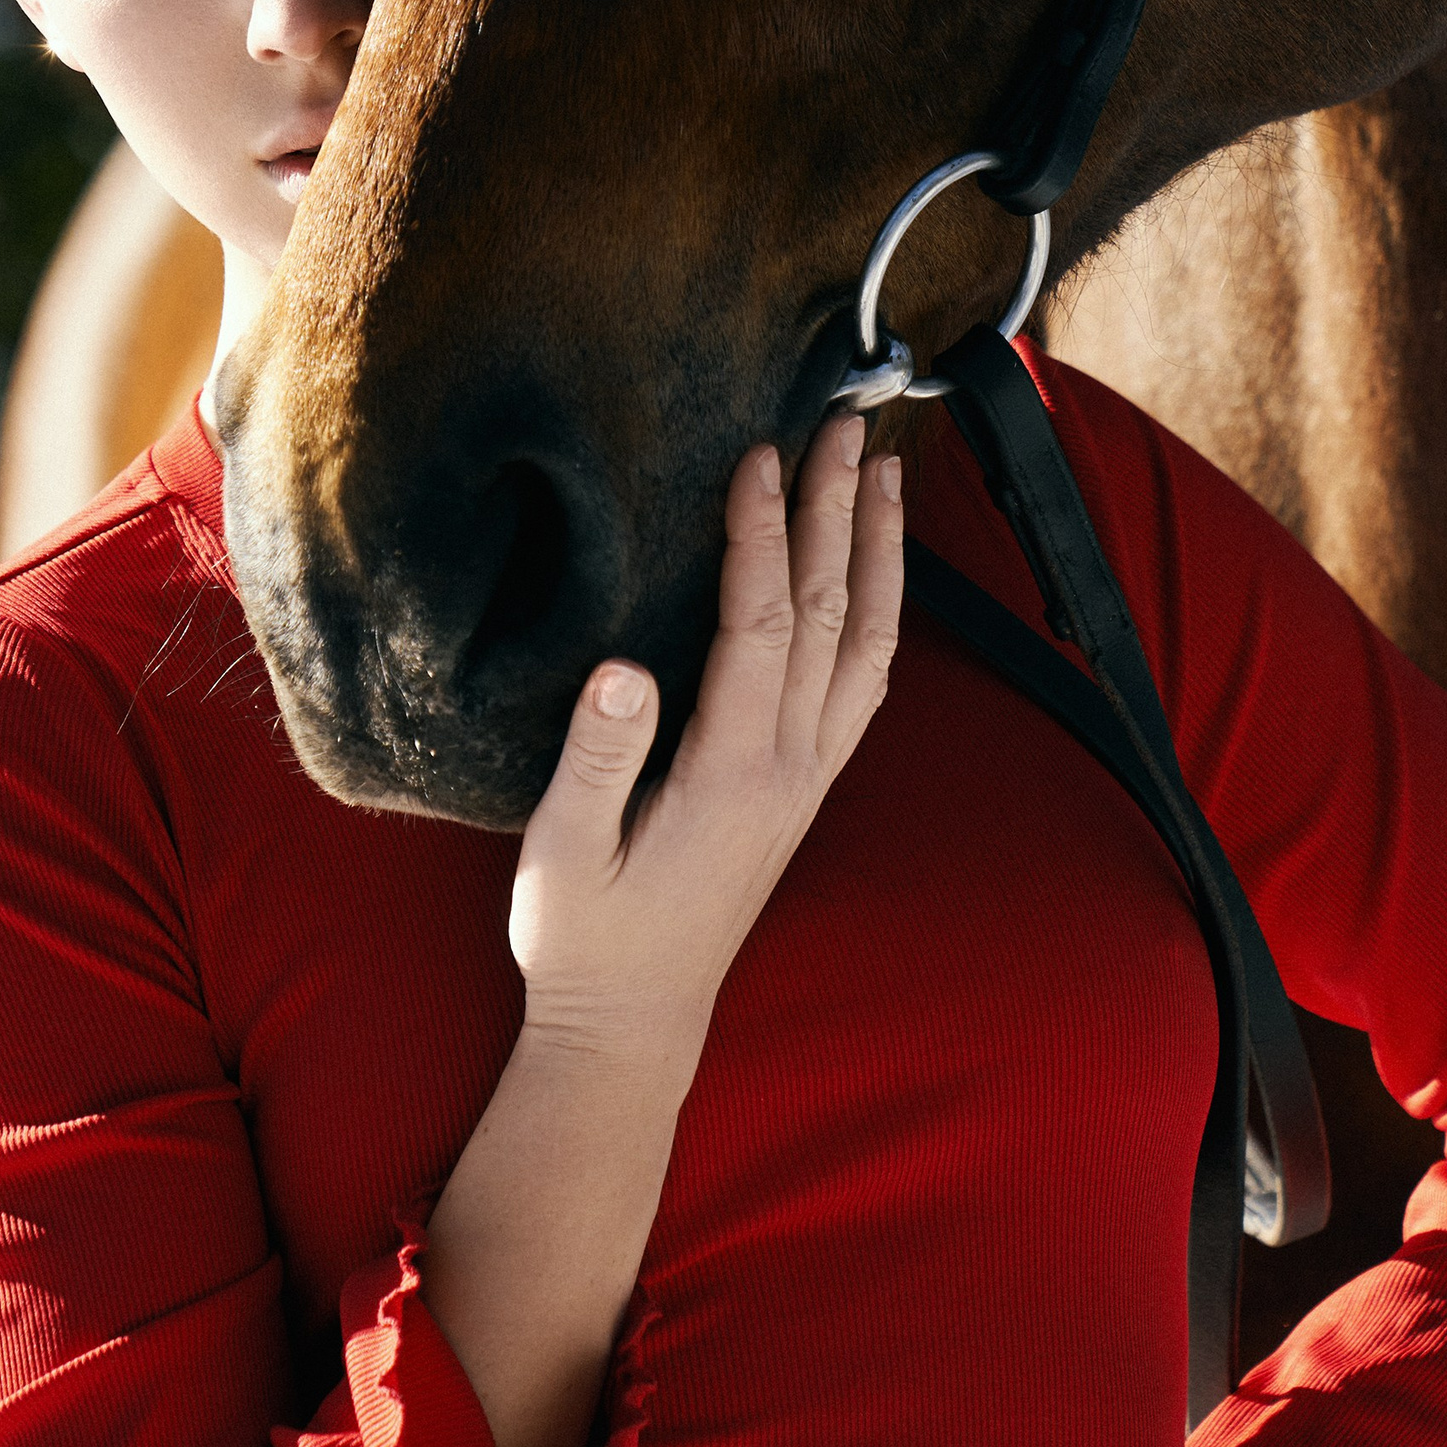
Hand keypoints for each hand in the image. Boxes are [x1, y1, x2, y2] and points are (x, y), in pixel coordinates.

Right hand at [509, 418, 904, 1065]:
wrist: (633, 1025)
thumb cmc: (585, 938)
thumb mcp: (564, 851)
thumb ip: (598, 759)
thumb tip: (623, 667)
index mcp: (730, 771)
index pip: (759, 623)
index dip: (760, 532)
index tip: (755, 453)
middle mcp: (790, 769)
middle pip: (831, 614)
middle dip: (837, 511)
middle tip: (843, 422)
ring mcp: (809, 780)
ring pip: (866, 643)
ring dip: (877, 551)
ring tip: (881, 472)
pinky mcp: (805, 791)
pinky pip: (863, 682)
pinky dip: (878, 612)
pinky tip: (872, 574)